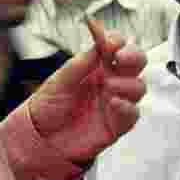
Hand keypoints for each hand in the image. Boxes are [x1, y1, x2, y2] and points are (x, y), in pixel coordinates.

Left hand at [28, 22, 146, 164]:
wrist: (40, 138)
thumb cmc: (47, 107)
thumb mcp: (59, 80)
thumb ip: (81, 63)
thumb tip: (99, 42)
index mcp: (96, 67)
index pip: (117, 47)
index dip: (118, 41)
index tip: (110, 42)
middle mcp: (109, 81)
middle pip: (136, 63)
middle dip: (134, 56)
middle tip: (120, 58)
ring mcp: (115, 102)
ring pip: (138, 87)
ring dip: (127, 83)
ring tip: (108, 86)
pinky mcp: (116, 124)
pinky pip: (133, 114)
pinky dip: (127, 107)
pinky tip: (113, 103)